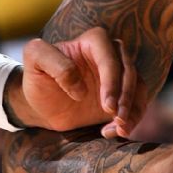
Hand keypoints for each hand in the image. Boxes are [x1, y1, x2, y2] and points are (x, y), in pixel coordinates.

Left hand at [7, 27, 141, 137]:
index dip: (112, 81)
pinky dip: (133, 119)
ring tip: (121, 129)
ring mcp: (119, 75)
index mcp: (94, 41)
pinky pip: (138, 103)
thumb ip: (53, 63)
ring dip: (134, 109)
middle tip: (117, 119)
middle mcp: (112, 54)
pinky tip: (115, 131)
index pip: (110, 58)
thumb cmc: (39, 79)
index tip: (106, 107)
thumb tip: (79, 86)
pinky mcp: (124, 94)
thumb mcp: (34, 62)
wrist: (44, 104)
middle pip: (129, 72)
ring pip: (138, 87)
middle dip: (126, 97)